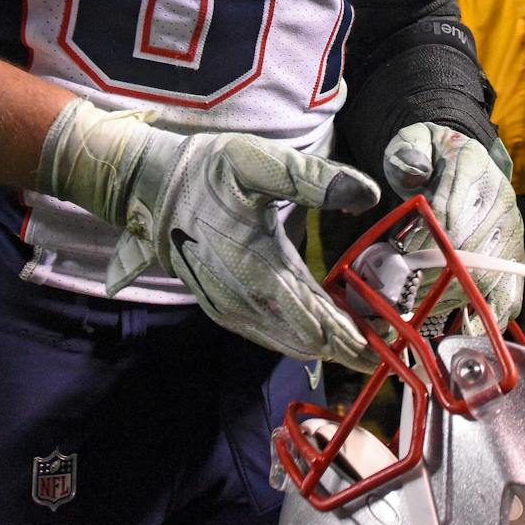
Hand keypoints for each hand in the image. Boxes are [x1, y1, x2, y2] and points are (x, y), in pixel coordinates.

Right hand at [39, 97, 379, 367]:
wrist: (148, 188)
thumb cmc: (205, 172)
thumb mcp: (258, 161)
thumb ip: (313, 179)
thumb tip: (368, 194)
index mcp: (258, 266)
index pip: (312, 315)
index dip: (346, 336)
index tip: (377, 354)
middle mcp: (243, 296)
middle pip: (302, 335)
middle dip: (341, 348)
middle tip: (376, 363)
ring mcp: (227, 306)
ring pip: (282, 339)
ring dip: (318, 347)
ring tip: (354, 355)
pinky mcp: (218, 305)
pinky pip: (262, 332)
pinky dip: (291, 338)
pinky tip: (310, 341)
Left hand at [382, 122, 523, 324]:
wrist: (460, 155)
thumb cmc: (431, 154)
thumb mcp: (415, 140)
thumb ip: (409, 151)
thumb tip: (414, 171)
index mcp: (472, 165)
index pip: (450, 207)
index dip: (425, 237)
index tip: (403, 255)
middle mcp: (498, 197)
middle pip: (470, 244)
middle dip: (435, 271)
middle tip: (406, 287)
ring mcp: (510, 225)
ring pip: (489, 269)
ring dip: (455, 291)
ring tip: (424, 304)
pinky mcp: (514, 248)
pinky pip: (511, 283)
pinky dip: (492, 307)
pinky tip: (472, 323)